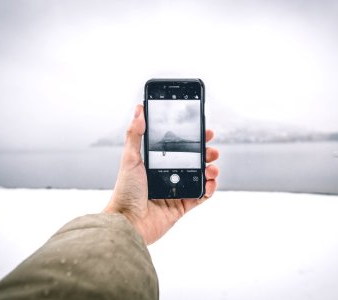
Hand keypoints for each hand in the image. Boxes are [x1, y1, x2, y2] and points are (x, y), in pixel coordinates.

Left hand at [104, 104, 218, 244]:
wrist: (128, 222)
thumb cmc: (125, 191)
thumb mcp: (130, 158)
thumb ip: (135, 134)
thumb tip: (139, 110)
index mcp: (156, 163)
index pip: (179, 147)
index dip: (193, 139)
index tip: (204, 131)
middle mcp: (167, 176)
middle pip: (193, 161)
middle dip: (206, 153)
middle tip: (212, 150)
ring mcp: (176, 191)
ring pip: (200, 177)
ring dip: (211, 170)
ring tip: (211, 168)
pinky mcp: (182, 206)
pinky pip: (201, 196)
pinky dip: (209, 189)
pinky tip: (210, 183)